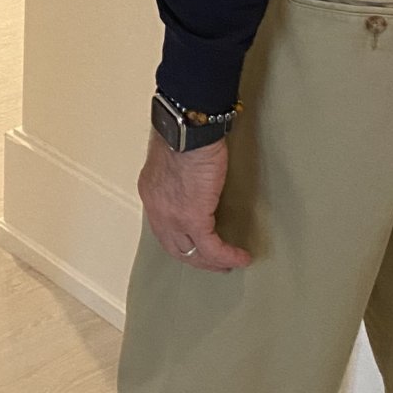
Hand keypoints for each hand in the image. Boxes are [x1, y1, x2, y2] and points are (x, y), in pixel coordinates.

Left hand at [137, 131, 250, 271]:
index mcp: (152, 191)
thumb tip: (194, 175)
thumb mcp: (175, 156)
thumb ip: (180, 172)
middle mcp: (157, 209)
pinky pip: (211, 248)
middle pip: (174, 246)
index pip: (163, 226)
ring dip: (211, 262)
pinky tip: (240, 257)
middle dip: (194, 258)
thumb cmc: (185, 131)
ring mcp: (172, 217)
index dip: (180, 238)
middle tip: (214, 262)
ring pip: (191, 253)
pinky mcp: (193, 219)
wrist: (188, 128)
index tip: (196, 243)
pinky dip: (227, 256)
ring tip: (228, 264)